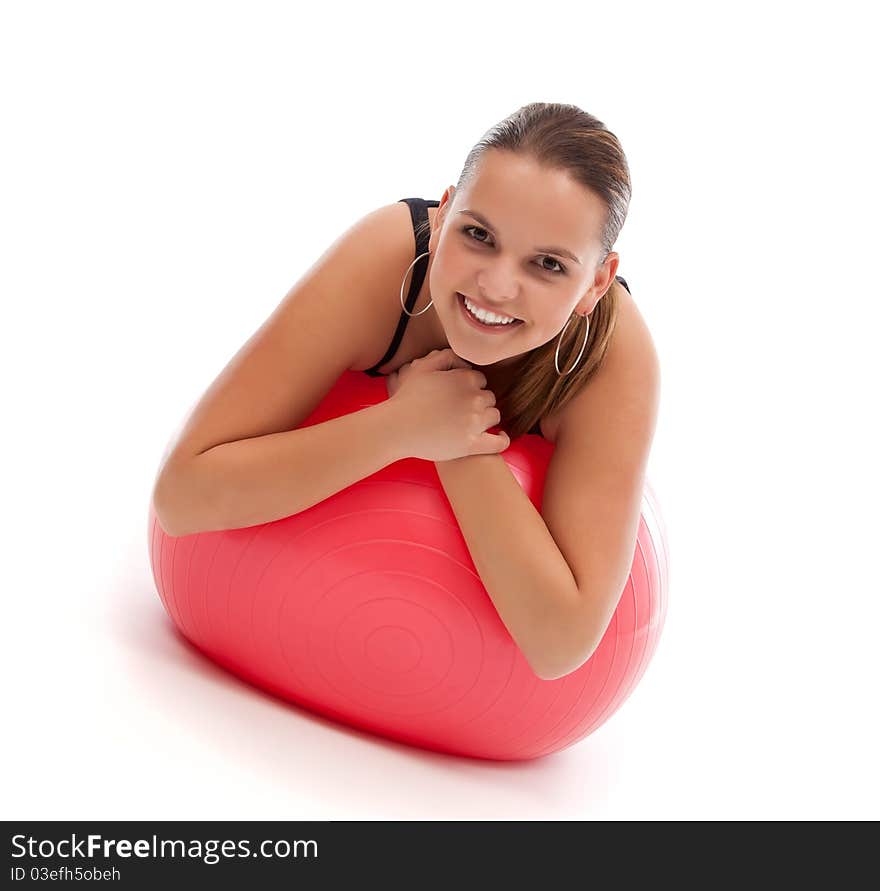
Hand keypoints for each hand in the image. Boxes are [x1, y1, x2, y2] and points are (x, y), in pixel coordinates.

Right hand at [386, 348, 508, 460]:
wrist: (397, 428)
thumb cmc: (407, 399)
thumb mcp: (422, 367)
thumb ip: (446, 357)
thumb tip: (465, 362)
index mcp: (465, 379)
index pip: (481, 380)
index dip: (471, 387)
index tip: (460, 396)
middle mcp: (474, 399)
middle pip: (489, 398)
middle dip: (479, 402)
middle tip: (463, 410)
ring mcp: (475, 422)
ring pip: (494, 416)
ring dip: (487, 418)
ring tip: (474, 423)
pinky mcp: (473, 445)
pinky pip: (498, 443)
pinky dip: (502, 440)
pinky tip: (499, 437)